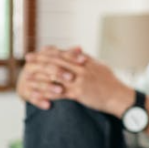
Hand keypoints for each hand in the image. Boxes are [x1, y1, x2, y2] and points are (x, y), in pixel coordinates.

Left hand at [16, 45, 130, 114]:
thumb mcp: (101, 67)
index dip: (50, 51)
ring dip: (40, 77)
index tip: (39, 50)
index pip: (65, 53)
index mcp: (86, 61)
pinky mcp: (79, 93)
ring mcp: (80, 80)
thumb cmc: (112, 83)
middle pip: (56, 61)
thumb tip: (79, 53)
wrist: (120, 97)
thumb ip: (88, 60)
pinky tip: (38, 95)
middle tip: (28, 59)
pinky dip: (47, 93)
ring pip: (55, 76)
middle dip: (40, 60)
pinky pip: (59, 92)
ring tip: (28, 77)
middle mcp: (82, 68)